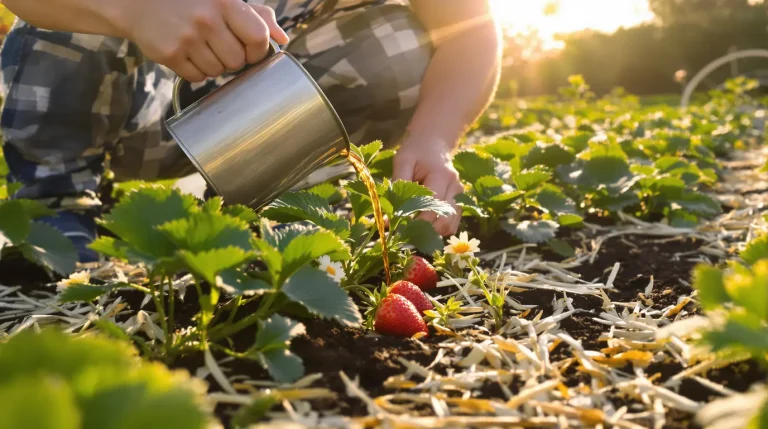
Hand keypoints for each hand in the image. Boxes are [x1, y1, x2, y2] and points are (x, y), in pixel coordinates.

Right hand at [120, 0, 288, 81]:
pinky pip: (197, 78)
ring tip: (201, 47)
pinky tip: (187, 54)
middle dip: (232, 59)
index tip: (251, 49)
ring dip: (213, 65)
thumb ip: (258, 16)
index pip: (258, 37)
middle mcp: (206, 20)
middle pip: (237, 61)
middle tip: (219, 46)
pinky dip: (196, 71)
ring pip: (218, 72)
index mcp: (225, 2)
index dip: (258, 50)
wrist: (138, 2)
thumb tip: (283, 39)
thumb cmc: (191, 2)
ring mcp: (186, 38)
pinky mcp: (169, 54)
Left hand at [393, 137, 463, 235]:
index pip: (432, 205)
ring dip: (432, 232)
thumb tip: (388, 217)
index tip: (398, 226)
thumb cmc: (416, 152)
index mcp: (442, 176)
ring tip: (412, 231)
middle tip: (404, 232)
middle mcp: (456, 188)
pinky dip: (438, 230)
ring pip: (450, 225)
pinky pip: (452, 224)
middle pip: (444, 219)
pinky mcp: (460, 203)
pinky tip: (424, 226)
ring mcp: (461, 196)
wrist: (434, 143)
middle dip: (424, 230)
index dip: (415, 220)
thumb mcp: (402, 161)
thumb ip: (397, 186)